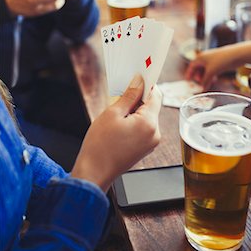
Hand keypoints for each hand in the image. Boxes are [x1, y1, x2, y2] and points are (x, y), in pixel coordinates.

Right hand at [71, 75, 161, 191]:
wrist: (94, 173)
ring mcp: (151, 143)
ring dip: (134, 111)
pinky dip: (134, 121)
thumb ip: (129, 95)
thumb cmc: (100, 145)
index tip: (137, 78)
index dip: (147, 85)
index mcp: (149, 124)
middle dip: (137, 99)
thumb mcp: (113, 113)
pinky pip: (143, 128)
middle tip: (119, 98)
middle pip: (152, 106)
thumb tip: (139, 81)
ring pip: (147, 117)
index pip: (156, 95)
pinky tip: (119, 125)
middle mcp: (155, 134)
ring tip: (116, 115)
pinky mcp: (145, 148)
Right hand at [185, 49, 223, 90]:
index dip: (189, 73)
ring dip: (205, 77)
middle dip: (198, 76)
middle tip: (199, 84)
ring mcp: (212, 59)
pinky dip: (211, 75)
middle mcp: (205, 57)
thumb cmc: (222, 60)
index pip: (192, 66)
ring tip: (207, 83)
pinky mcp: (219, 62)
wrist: (236, 54)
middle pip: (198, 68)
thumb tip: (202, 89)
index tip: (188, 80)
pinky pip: (212, 69)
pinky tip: (214, 79)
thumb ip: (206, 81)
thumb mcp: (211, 72)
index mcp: (200, 58)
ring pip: (206, 69)